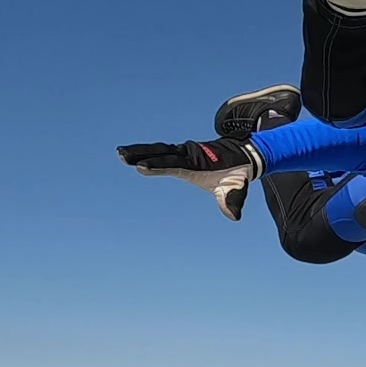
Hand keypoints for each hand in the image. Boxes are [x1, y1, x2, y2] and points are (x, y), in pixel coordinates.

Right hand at [117, 137, 262, 220]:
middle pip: (162, 152)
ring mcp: (186, 151)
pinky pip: (164, 150)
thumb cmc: (239, 172)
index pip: (175, 164)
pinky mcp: (184, 152)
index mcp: (199, 162)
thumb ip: (233, 201)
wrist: (244, 153)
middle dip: (142, 153)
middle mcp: (190, 153)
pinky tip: (134, 154)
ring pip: (161, 149)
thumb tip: (234, 216)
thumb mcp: (238, 187)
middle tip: (122, 155)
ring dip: (141, 151)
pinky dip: (150, 151)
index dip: (159, 165)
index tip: (142, 166)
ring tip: (121, 153)